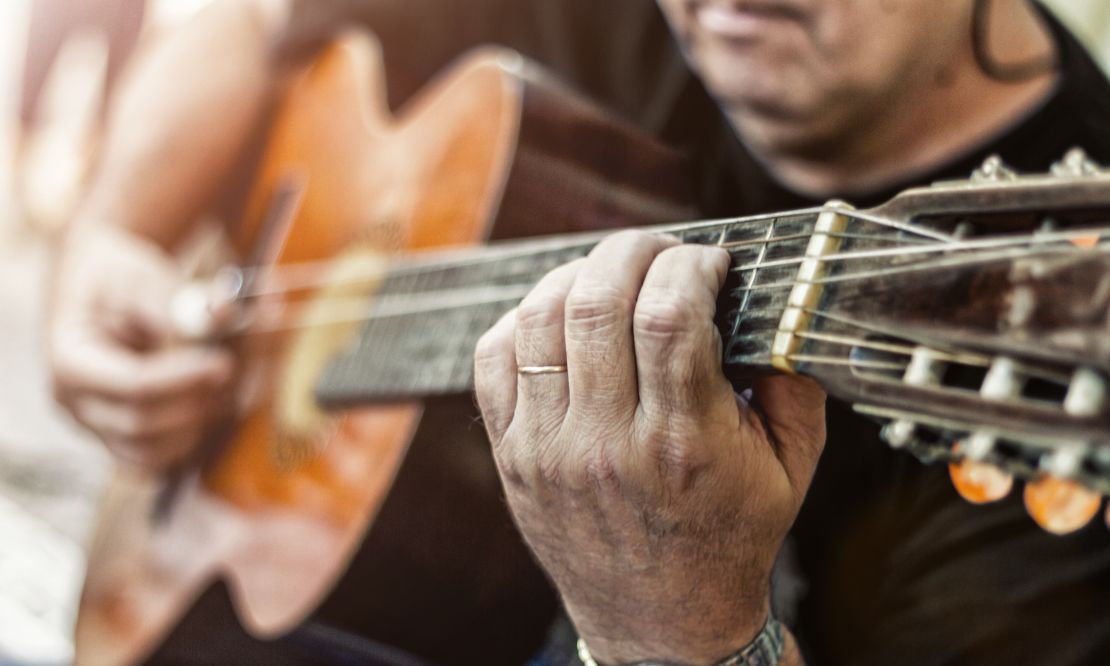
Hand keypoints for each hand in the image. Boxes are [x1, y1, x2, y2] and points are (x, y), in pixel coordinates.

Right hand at [49, 224, 234, 471]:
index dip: (184, 379)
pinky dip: (194, 437)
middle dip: (197, 401)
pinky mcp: (123, 438)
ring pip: (156, 453)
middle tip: (234, 368)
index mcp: (69, 362)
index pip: (132, 386)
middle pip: (144, 426)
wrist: (96, 290)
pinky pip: (162, 458)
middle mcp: (76, 405)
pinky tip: (217, 400)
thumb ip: (177, 302)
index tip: (224, 361)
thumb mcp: (140, 278)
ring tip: (227, 381)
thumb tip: (224, 313)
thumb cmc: (115, 280)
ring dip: (201, 423)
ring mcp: (99, 428)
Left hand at [474, 231, 824, 663]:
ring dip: (578, 275)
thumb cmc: (727, 539)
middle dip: (632, 250)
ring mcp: (548, 449)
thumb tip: (779, 305)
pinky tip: (560, 317)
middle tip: (659, 251)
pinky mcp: (512, 455)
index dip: (690, 265)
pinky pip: (494, 358)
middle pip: (596, 302)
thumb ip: (793, 383)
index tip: (709, 260)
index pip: (670, 316)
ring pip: (539, 320)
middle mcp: (606, 443)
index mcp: (683, 442)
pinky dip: (523, 319)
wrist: (661, 623)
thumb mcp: (789, 469)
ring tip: (610, 275)